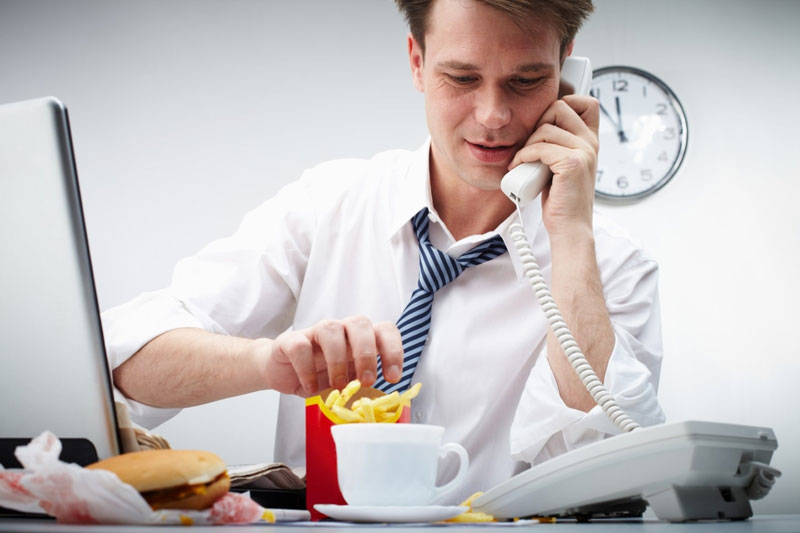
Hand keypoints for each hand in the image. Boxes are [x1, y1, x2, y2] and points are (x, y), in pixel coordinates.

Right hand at [256, 316, 403, 396]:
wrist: (283, 372)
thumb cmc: (320, 375)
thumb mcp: (347, 382)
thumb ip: (362, 386)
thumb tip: (381, 405)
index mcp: (360, 338)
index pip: (384, 330)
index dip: (393, 350)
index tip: (393, 377)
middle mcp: (340, 330)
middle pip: (359, 323)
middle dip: (366, 353)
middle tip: (366, 381)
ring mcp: (315, 332)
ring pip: (331, 329)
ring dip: (338, 360)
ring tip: (338, 386)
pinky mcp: (291, 340)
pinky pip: (301, 346)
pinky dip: (307, 369)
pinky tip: (311, 387)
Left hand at [508, 94, 598, 238]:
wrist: (569, 227)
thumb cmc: (562, 200)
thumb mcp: (561, 166)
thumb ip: (558, 145)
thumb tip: (537, 127)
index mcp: (590, 142)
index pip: (586, 103)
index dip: (563, 104)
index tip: (544, 126)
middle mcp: (591, 143)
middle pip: (560, 107)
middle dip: (538, 123)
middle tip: (530, 146)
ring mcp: (584, 152)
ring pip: (546, 128)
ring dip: (527, 144)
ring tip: (522, 161)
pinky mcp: (572, 163)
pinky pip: (539, 147)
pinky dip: (523, 156)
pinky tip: (518, 166)